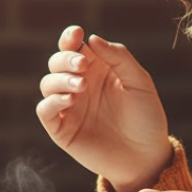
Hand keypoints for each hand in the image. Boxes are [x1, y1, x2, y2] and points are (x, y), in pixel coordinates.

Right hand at [36, 26, 171, 191]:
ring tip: (81, 85)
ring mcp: (69, 106)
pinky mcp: (62, 129)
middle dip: (65, 59)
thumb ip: (118, 57)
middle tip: (82, 66)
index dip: (70, 37)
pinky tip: (70, 100)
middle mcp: (80, 84)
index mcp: (97, 69)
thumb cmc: (146, 117)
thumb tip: (91, 38)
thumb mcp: (139, 82)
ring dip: (60, 79)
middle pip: (57, 62)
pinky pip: (45, 110)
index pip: (75, 47)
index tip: (76, 34)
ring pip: (48, 83)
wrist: (146, 156)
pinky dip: (53, 101)